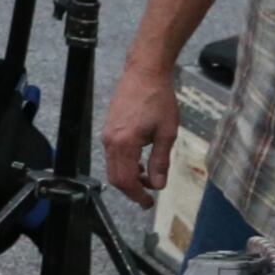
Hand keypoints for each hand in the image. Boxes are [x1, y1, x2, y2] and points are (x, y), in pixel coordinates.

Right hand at [104, 58, 182, 202]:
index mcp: (124, 143)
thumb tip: (158, 185)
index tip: (149, 203)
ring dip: (129, 177)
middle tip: (148, 196)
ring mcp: (107, 134)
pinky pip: (113, 155)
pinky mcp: (109, 129)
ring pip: (113, 167)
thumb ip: (161, 161)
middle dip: (131, 190)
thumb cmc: (159, 98)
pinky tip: (141, 162)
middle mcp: (110, 141)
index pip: (126, 180)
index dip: (137, 195)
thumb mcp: (167, 132)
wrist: (144, 72)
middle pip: (116, 177)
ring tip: (149, 177)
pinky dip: (125, 164)